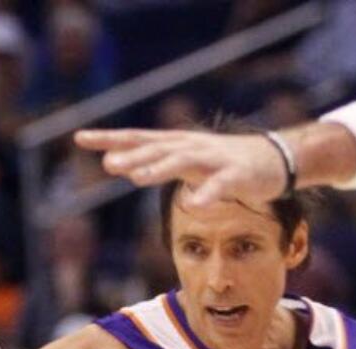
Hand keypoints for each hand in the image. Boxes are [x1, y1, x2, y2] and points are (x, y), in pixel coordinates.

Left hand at [74, 127, 285, 206]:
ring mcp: (213, 160)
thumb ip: (160, 165)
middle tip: (106, 164)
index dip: (110, 139)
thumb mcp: (188, 162)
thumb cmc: (225, 163)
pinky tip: (195, 204)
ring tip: (138, 179)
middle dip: (132, 156)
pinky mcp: (235, 175)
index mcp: (176, 145)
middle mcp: (191, 147)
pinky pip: (220, 186)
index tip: (80, 138)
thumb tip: (132, 171)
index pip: (137, 139)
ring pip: (183, 162)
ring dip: (160, 169)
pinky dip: (207, 194)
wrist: (275, 160)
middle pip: (156, 150)